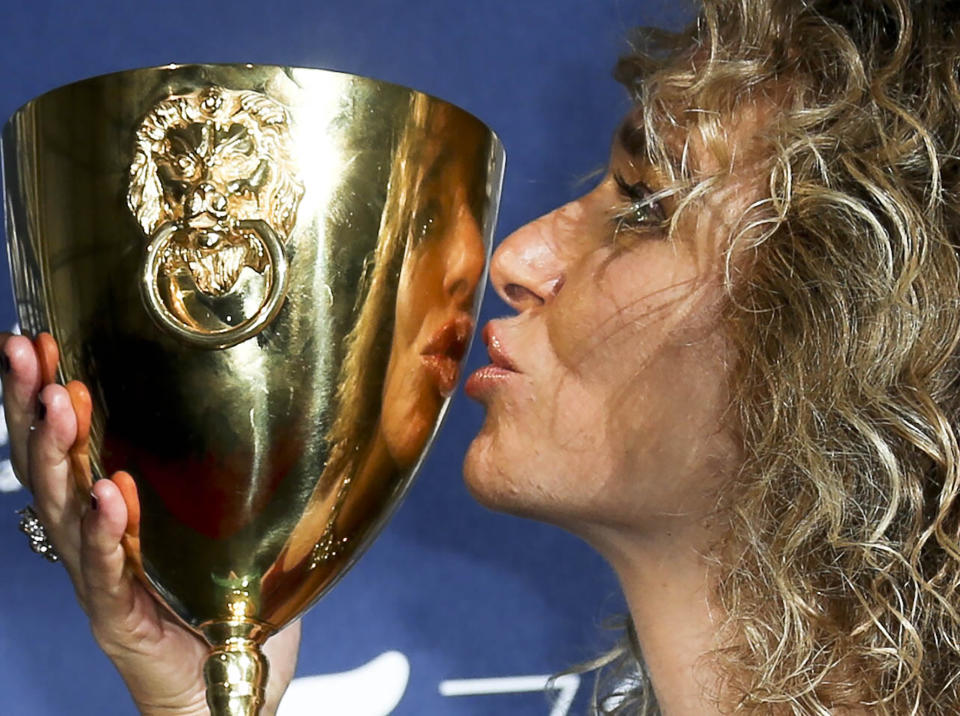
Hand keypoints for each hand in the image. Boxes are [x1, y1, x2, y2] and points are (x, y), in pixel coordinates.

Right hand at [1, 333, 300, 714]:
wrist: (226, 696)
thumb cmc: (224, 608)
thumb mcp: (223, 526)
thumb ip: (226, 477)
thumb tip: (271, 404)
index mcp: (112, 515)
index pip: (66, 446)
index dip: (42, 394)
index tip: (37, 336)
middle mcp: (94, 543)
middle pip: (49, 468)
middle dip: (32, 405)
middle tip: (27, 349)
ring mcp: (102, 583)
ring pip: (64, 513)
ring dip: (60, 454)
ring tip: (60, 402)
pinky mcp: (123, 622)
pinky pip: (107, 574)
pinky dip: (106, 532)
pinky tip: (107, 493)